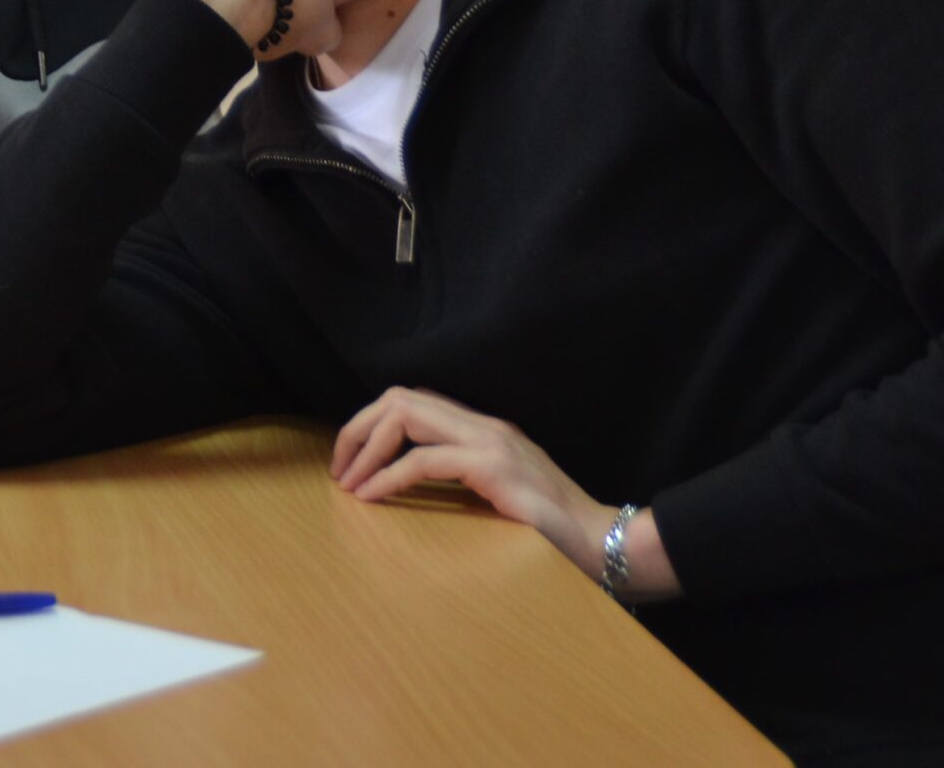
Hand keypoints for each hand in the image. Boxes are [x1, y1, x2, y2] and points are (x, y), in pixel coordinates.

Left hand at [331, 386, 678, 598]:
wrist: (604, 544)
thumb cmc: (551, 529)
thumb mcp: (496, 494)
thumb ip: (461, 479)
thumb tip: (406, 487)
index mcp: (483, 429)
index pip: (414, 402)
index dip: (373, 424)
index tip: (351, 462)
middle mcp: (484, 426)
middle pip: (400, 398)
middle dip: (358, 428)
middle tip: (339, 469)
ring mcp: (490, 442)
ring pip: (406, 416)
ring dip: (366, 447)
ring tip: (348, 483)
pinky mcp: (494, 468)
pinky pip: (424, 460)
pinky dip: (388, 476)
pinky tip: (372, 496)